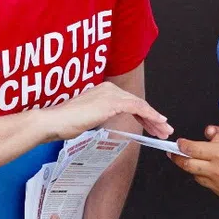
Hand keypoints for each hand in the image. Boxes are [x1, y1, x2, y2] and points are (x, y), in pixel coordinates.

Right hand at [40, 82, 171, 140]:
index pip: (129, 102)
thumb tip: (106, 121)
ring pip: (140, 105)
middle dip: (152, 118)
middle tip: (164, 129)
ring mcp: (110, 93)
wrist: (54, 122)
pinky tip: (158, 123)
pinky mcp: (112, 102)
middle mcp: (109, 88)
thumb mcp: (88, 118)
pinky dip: (150, 115)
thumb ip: (100, 116)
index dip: (143, 115)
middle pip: (137, 103)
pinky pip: (137, 107)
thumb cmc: (65, 122)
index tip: (152, 125)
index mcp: (103, 90)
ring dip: (154, 119)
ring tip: (164, 130)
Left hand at [170, 128, 218, 201]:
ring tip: (199, 163)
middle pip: (188, 166)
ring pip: (198, 177)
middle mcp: (216, 170)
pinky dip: (209, 178)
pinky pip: (210, 186)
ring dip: (195, 169)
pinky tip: (217, 172)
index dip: (182, 145)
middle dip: (178, 159)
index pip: (191, 149)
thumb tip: (207, 137)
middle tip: (173, 155)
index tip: (179, 144)